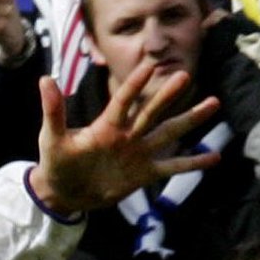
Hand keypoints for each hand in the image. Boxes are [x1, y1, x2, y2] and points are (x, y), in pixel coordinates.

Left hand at [28, 60, 221, 216]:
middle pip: (150, 112)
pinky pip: (171, 167)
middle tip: (184, 75)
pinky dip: (191, 162)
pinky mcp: (144, 174)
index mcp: (107, 126)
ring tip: (214, 103)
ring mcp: (138, 153)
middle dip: (166, 96)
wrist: (64, 193)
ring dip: (190, 119)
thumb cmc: (57, 162)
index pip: (123, 101)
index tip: (149, 66)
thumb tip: (44, 80)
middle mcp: (127, 135)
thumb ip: (53, 111)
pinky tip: (214, 157)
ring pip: (168, 133)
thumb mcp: (52, 139)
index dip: (134, 86)